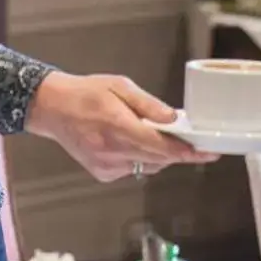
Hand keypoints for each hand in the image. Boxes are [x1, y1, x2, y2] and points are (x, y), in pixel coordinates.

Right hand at [25, 71, 214, 180]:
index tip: (207, 153)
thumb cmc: (86, 93)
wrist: (52, 108)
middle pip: (159, 159)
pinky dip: (140, 159)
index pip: (161, 146)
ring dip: (158, 154)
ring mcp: (107, 166)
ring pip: (148, 166)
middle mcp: (112, 151)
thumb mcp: (120, 86)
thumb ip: (148, 104)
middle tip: (191, 141)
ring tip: (149, 134)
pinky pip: (133, 169)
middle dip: (178, 152)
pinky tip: (129, 142)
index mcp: (118, 126)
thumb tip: (172, 119)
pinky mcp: (102, 173)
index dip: (187, 152)